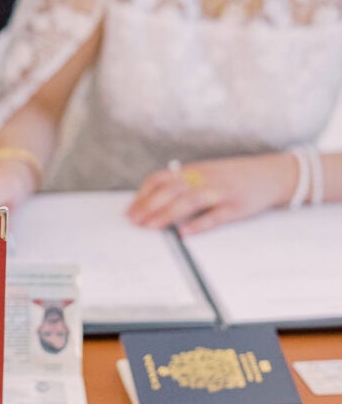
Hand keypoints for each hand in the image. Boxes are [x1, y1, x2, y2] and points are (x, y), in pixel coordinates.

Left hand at [126, 153, 297, 235]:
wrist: (271, 174)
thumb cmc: (235, 176)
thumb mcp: (208, 173)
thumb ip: (185, 182)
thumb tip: (157, 198)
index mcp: (195, 170)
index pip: (162, 179)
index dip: (144, 193)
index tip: (131, 209)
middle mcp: (205, 178)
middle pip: (172, 190)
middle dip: (149, 206)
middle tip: (135, 221)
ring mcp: (221, 192)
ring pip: (189, 201)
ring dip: (167, 214)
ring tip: (151, 226)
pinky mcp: (236, 207)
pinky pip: (215, 216)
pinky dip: (198, 225)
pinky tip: (184, 233)